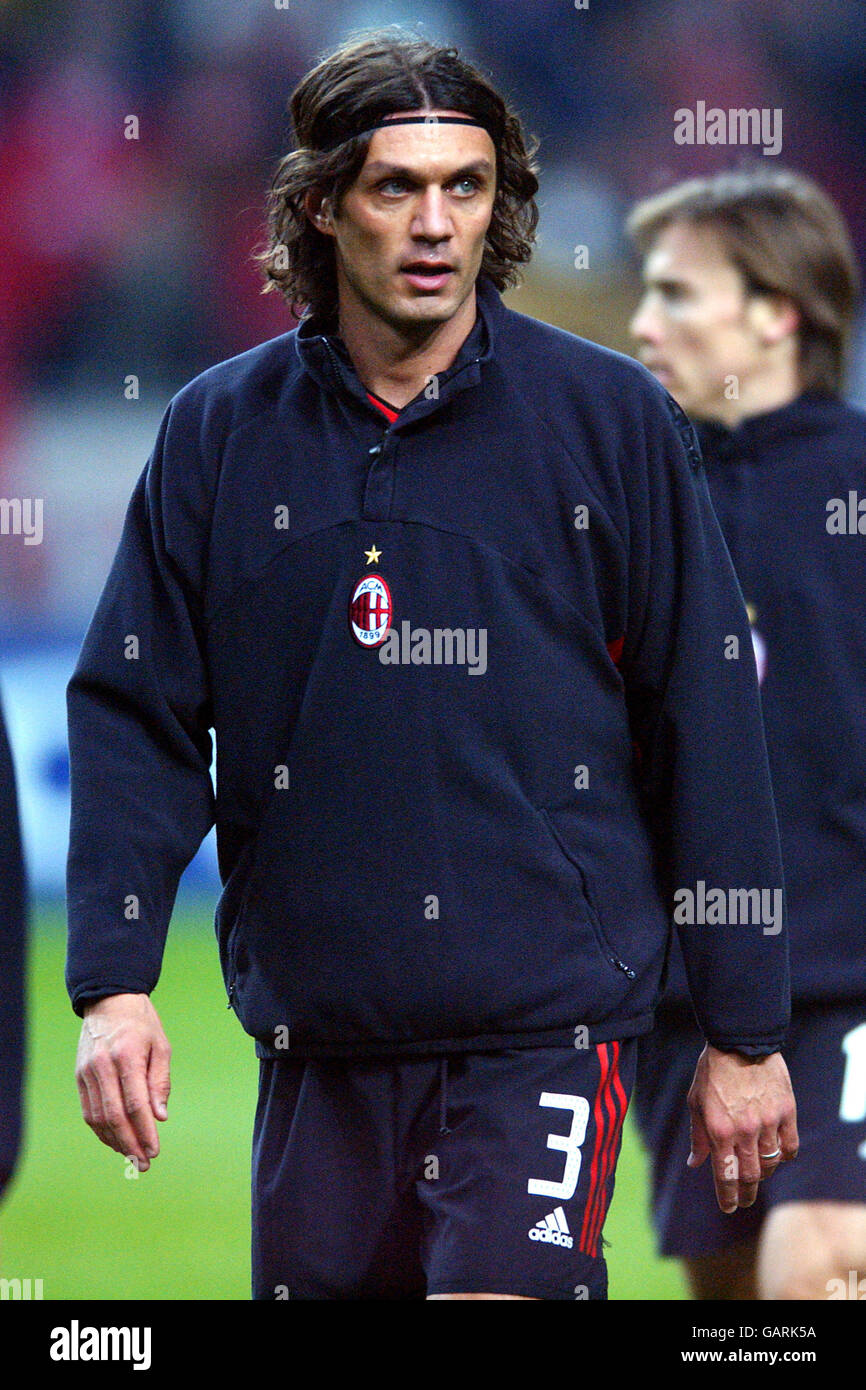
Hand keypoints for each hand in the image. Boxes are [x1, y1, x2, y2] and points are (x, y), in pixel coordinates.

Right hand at [75, 993, 170, 1171]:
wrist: (109, 1001)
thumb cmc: (141, 1023)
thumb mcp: (160, 1046)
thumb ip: (160, 1082)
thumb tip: (160, 1117)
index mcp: (127, 1056)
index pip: (135, 1104)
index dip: (145, 1131)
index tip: (154, 1151)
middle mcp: (103, 1066)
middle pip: (115, 1116)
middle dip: (130, 1144)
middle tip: (143, 1163)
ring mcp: (87, 1072)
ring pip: (98, 1118)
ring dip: (115, 1142)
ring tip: (131, 1157)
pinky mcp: (79, 1077)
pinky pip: (89, 1111)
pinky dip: (101, 1130)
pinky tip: (115, 1141)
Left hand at [686, 1044, 797, 1212]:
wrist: (740, 1041)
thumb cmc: (712, 1071)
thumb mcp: (696, 1102)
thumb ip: (698, 1137)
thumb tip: (694, 1164)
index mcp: (719, 1131)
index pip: (725, 1176)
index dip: (728, 1197)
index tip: (728, 1207)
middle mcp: (745, 1131)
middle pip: (750, 1176)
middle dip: (746, 1193)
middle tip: (743, 1200)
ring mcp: (768, 1122)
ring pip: (770, 1163)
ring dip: (763, 1174)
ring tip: (757, 1174)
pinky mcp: (786, 1112)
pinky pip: (790, 1146)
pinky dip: (784, 1155)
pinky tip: (778, 1155)